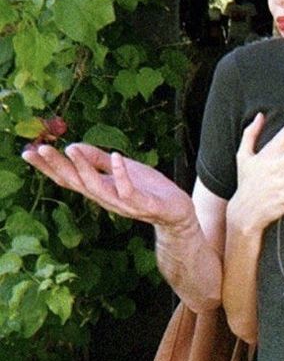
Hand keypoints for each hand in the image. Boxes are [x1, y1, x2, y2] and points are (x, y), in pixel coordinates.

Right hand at [22, 142, 192, 228]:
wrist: (178, 213)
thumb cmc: (148, 190)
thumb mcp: (122, 170)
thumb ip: (98, 160)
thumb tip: (72, 147)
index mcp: (99, 189)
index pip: (67, 178)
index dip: (47, 167)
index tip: (27, 151)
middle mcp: (107, 198)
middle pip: (76, 183)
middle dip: (57, 166)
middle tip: (39, 149)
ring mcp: (125, 203)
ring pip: (98, 188)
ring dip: (84, 168)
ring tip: (71, 149)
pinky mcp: (145, 205)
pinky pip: (129, 191)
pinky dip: (121, 174)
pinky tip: (115, 156)